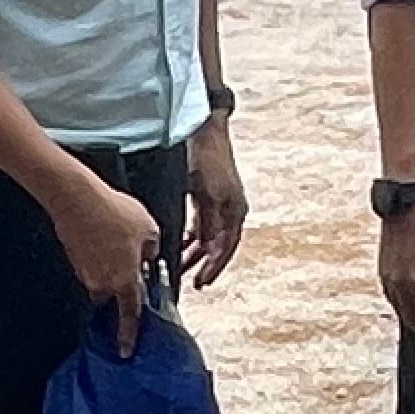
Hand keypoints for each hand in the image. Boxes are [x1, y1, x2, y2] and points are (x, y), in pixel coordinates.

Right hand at [52, 167, 163, 353]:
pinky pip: (91, 264)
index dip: (128, 335)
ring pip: (103, 277)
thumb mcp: (149, 230)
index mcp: (124, 281)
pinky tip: (103, 233)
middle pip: (114, 295)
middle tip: (131, 260)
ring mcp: (84, 272)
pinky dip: (98, 254)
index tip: (126, 350)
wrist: (75, 198)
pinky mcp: (73, 259)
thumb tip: (148, 256)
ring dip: (111, 265)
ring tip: (117, 237)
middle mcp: (102, 283)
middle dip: (122, 282)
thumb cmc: (113, 213)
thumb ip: (152, 250)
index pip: (129, 315)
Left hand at [183, 117, 247, 288]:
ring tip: (179, 266)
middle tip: (188, 281)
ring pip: (208, 237)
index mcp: (235, 211)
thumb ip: (206, 222)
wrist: (203, 130)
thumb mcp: (205, 194)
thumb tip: (206, 245)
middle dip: (202, 264)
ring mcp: (221, 204)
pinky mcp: (210, 197)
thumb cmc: (206, 159)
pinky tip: (179, 243)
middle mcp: (232, 210)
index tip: (201, 283)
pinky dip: (192, 236)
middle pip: (217, 246)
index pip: (225, 248)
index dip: (213, 268)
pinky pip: (202, 225)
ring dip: (194, 252)